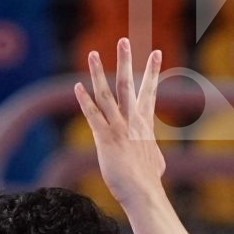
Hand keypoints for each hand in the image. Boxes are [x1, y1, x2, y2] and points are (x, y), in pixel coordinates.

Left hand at [73, 38, 166, 211]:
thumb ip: (150, 150)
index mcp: (145, 124)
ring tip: (93, 54)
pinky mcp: (106, 139)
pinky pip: (93, 116)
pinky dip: (85, 101)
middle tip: (123, 40)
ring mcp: (119, 128)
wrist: (144, 193)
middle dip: (126, 61)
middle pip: (128, 84)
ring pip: (108, 94)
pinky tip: (78, 87)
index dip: (152, 72)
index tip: (155, 52)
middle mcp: (133, 121)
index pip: (149, 92)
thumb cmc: (148, 181)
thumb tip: (152, 153)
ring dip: (99, 73)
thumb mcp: (155, 161)